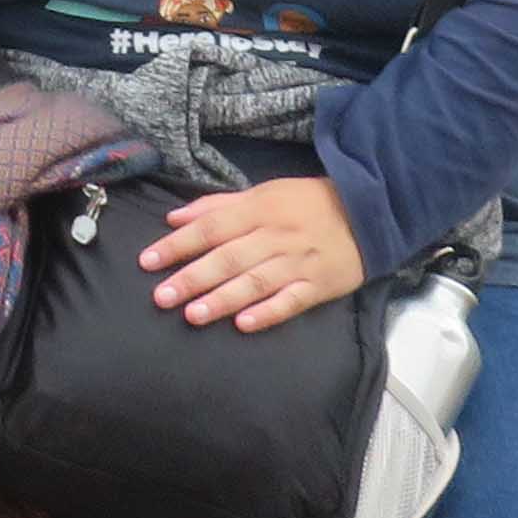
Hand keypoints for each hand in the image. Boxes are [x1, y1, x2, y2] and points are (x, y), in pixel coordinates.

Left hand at [140, 176, 364, 332]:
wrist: (369, 212)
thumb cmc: (306, 202)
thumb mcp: (263, 193)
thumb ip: (217, 206)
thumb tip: (174, 218)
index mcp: (259, 209)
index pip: (211, 227)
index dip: (178, 244)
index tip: (148, 261)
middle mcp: (276, 236)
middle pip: (228, 258)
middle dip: (192, 278)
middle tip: (161, 296)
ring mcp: (299, 262)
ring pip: (255, 282)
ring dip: (222, 299)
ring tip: (193, 315)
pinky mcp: (319, 286)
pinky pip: (291, 302)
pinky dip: (267, 313)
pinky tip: (243, 325)